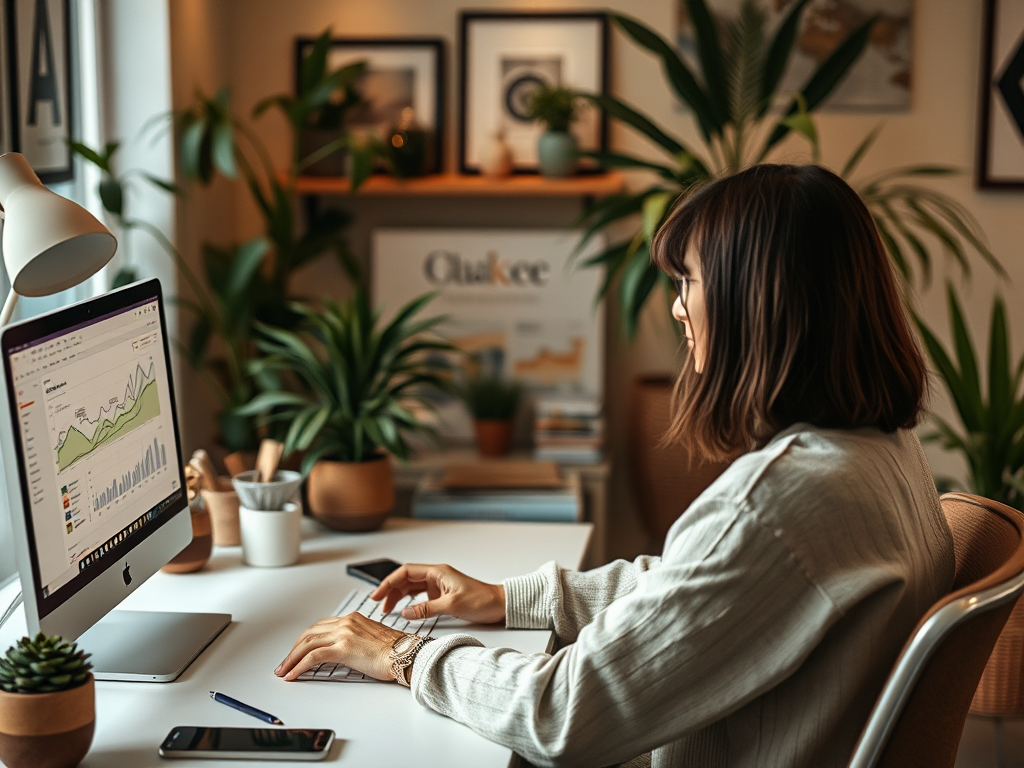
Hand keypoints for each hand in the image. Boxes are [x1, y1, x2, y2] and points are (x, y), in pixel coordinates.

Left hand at [275, 611, 406, 681]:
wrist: (406, 654)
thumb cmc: (395, 651)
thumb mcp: (371, 639)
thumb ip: (355, 640)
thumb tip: (343, 653)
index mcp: (353, 618)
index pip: (320, 626)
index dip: (305, 640)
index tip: (298, 650)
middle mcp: (346, 622)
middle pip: (310, 633)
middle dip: (293, 649)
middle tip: (285, 662)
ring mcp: (344, 633)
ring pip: (307, 644)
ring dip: (292, 658)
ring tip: (284, 670)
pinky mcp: (343, 648)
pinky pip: (313, 656)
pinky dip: (299, 666)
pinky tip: (293, 674)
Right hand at [370, 563, 505, 623]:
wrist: (499, 605)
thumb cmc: (482, 600)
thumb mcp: (452, 605)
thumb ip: (427, 609)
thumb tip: (405, 612)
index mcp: (437, 572)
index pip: (406, 572)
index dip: (389, 582)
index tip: (377, 594)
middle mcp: (436, 576)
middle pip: (406, 579)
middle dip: (390, 590)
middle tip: (378, 604)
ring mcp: (438, 585)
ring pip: (412, 587)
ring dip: (398, 597)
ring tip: (387, 609)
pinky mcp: (442, 595)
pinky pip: (420, 596)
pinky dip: (410, 602)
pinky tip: (404, 609)